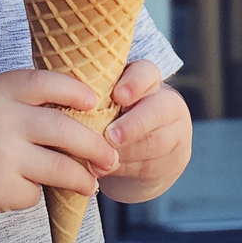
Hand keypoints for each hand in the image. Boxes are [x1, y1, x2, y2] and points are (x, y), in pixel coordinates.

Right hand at [0, 69, 119, 217]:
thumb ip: (29, 103)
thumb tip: (86, 118)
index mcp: (2, 89)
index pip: (50, 84)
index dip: (77, 91)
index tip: (95, 102)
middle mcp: (3, 119)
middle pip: (66, 131)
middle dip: (96, 147)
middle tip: (110, 157)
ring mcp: (1, 156)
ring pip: (61, 169)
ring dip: (82, 178)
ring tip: (90, 182)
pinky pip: (34, 193)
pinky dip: (35, 192)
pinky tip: (21, 186)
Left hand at [95, 60, 191, 202]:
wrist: (139, 152)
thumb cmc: (110, 116)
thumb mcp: (105, 101)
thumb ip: (94, 97)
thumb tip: (65, 99)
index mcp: (147, 79)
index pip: (147, 72)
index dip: (134, 83)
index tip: (117, 95)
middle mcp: (166, 101)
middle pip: (157, 110)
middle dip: (133, 125)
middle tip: (110, 136)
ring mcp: (176, 131)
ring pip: (156, 142)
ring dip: (126, 153)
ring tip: (100, 160)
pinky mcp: (176, 159)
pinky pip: (152, 165)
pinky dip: (127, 169)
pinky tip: (107, 170)